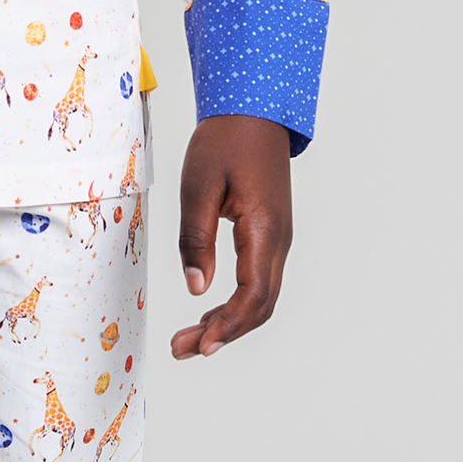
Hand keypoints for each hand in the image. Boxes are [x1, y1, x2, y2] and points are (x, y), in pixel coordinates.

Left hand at [171, 115, 292, 360]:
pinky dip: (236, 305)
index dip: (228, 325)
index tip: (202, 345)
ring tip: (190, 339)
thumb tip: (196, 287)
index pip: (253, 294)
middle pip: (260, 306)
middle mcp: (279, 240)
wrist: (253, 111)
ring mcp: (278, 239)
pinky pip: (259, 281)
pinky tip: (210, 313)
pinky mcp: (269, 235)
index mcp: (264, 229)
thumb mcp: (198, 185)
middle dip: (224, 333)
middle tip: (183, 349)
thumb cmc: (225, 141)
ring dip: (229, 322)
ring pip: (261, 297)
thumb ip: (196, 238)